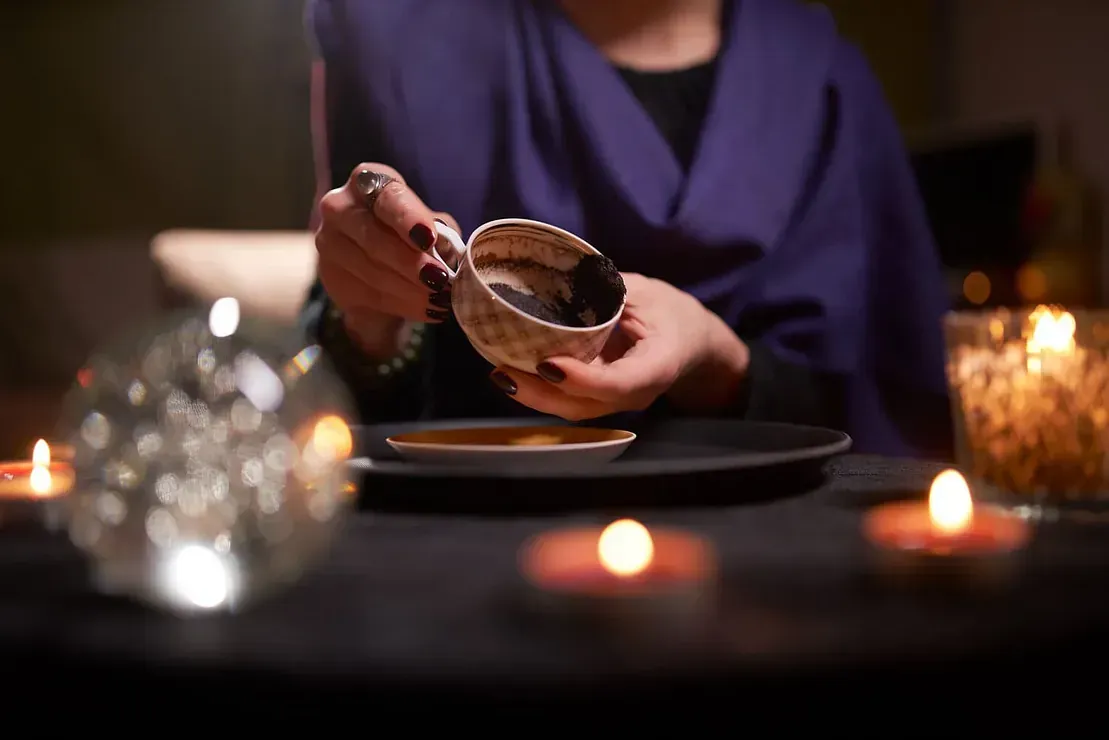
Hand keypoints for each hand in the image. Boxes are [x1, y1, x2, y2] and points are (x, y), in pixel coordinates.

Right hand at [315, 163, 460, 357]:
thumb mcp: (429, 225)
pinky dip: (402, 304)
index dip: (408, 217)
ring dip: (410, 289)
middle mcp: (340, 206)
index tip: (428, 238)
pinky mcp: (330, 275)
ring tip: (440, 301)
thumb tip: (454, 254)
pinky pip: (368, 293)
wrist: (375, 265)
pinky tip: (426, 309)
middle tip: (440, 280)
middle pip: (374, 236)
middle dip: (410, 262)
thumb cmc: (408, 235)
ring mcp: (329, 241)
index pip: (387, 196)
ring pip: (371, 270)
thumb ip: (439, 232)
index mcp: (369, 181)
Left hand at [490, 274, 749, 419]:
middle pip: (586, 405)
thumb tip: (566, 270)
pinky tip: (511, 371)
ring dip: (533, 395)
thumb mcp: (645, 290)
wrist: (688, 341)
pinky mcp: (598, 398)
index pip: (621, 383)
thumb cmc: (668, 312)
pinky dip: (538, 390)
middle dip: (541, 394)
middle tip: (503, 371)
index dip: (583, 379)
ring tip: (500, 371)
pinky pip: (566, 400)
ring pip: (571, 408)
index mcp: (658, 364)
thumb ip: (608, 287)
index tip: (549, 364)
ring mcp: (615, 400)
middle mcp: (636, 392)